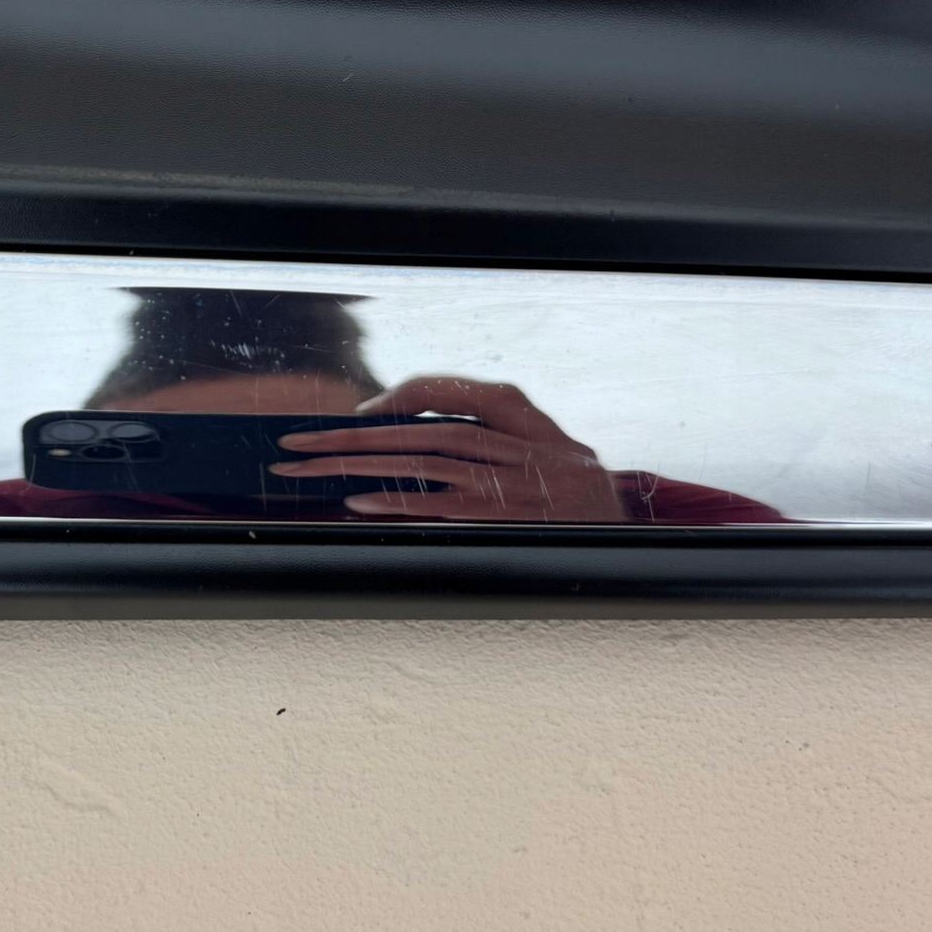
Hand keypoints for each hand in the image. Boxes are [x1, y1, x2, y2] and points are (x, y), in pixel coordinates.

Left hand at [270, 375, 627, 521]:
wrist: (635, 539)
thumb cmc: (573, 496)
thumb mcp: (543, 449)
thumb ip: (488, 435)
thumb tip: (400, 434)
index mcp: (524, 418)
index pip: (451, 393)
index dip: (400, 400)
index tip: (359, 415)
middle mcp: (518, 445)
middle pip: (419, 431)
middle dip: (350, 437)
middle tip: (296, 443)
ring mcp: (514, 484)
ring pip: (422, 463)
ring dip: (357, 468)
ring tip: (308, 471)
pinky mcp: (508, 521)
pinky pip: (442, 508)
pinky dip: (398, 505)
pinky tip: (357, 505)